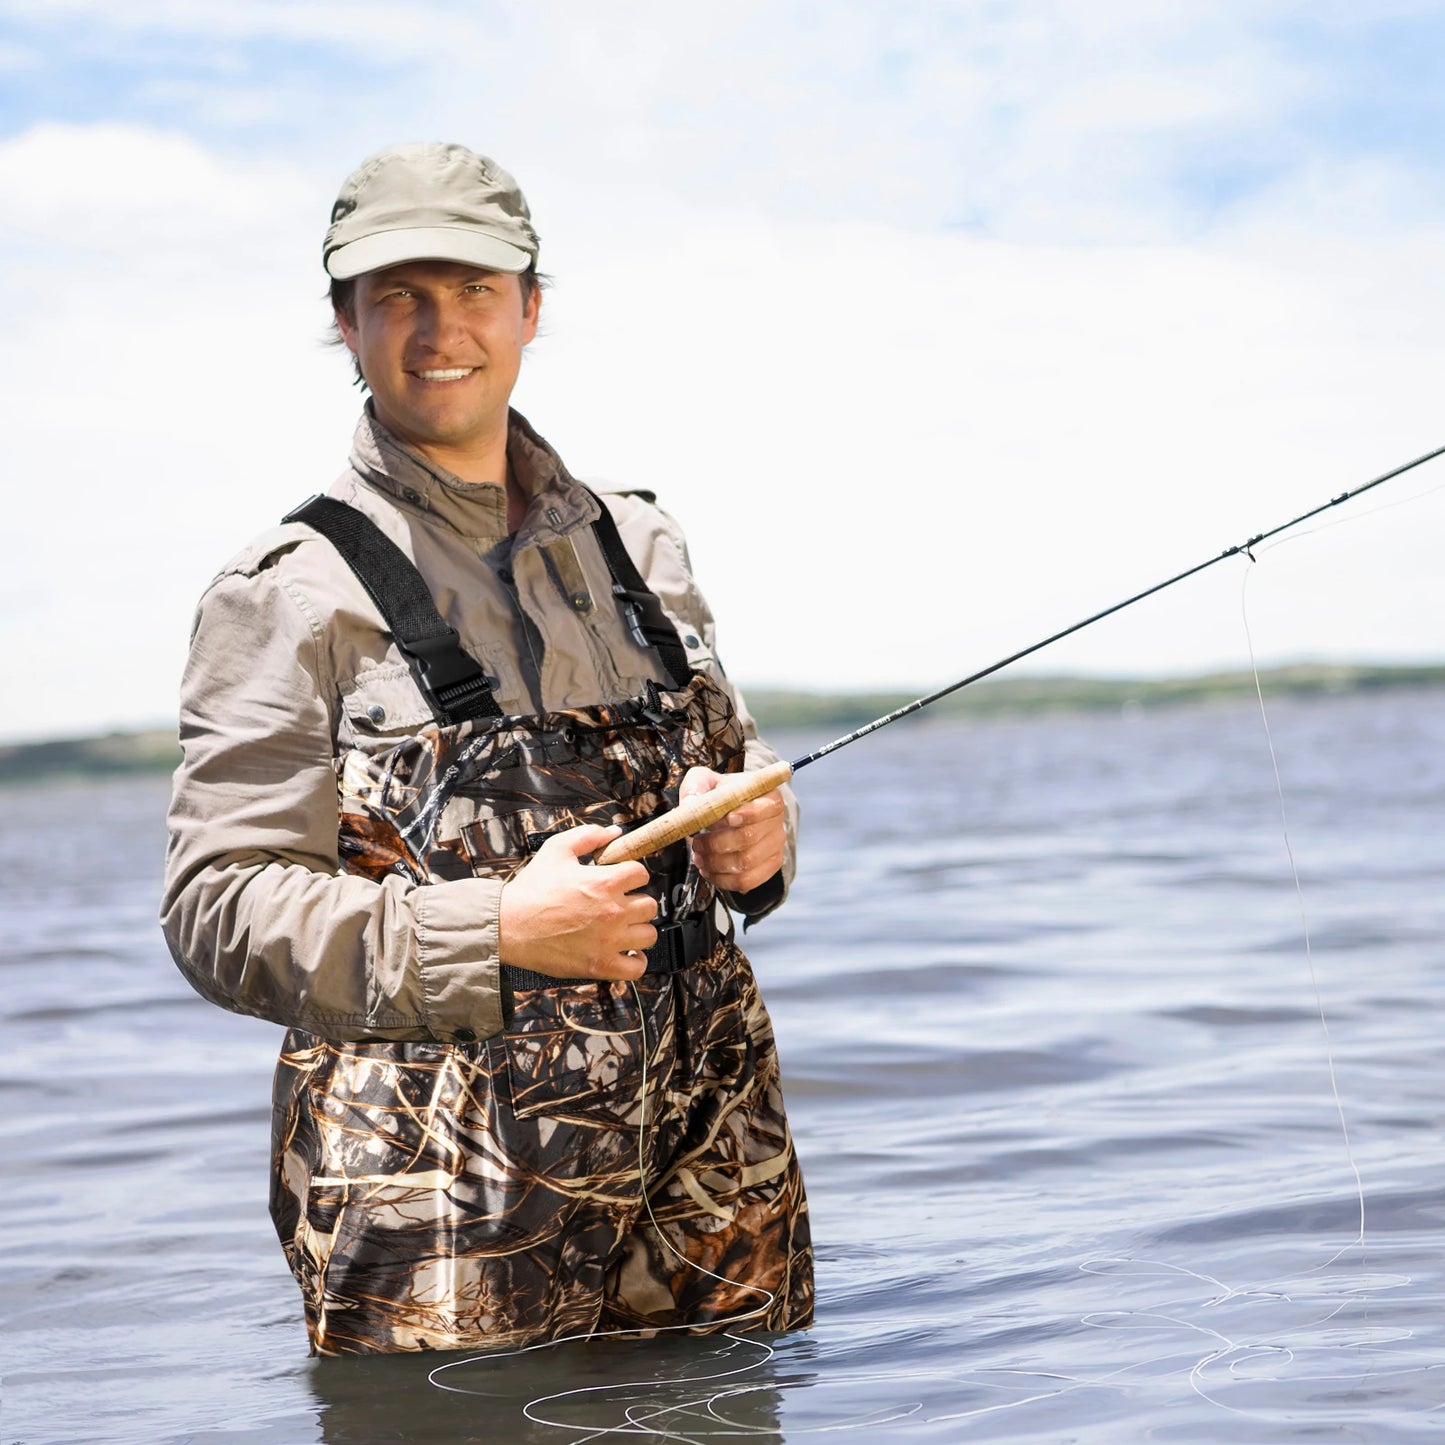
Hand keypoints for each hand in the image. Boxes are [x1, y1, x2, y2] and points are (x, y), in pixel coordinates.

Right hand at [498, 824, 656, 979]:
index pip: (641, 874)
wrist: (508, 925)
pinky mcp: (600, 965)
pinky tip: (628, 954)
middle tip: (620, 904)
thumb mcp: (557, 850)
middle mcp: (613, 911)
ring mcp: (609, 941)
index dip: (631, 874)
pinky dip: (636, 962)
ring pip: (648, 934)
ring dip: (638, 930)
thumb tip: (613, 831)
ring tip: (623, 928)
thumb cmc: (530, 890)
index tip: (622, 880)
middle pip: (649, 905)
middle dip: (636, 901)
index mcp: (606, 882)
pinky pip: (636, 968)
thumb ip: (588, 836)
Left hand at [681, 767, 785, 895]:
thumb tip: (691, 804)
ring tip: (699, 857)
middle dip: (716, 844)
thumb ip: (697, 787)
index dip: (748, 814)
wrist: (731, 813)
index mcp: (768, 796)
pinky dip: (722, 879)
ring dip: (715, 863)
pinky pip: (746, 882)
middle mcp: (777, 822)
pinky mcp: (768, 867)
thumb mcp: (706, 781)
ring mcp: (775, 847)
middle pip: (749, 838)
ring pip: (746, 863)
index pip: (768, 807)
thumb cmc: (721, 796)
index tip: (727, 818)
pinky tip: (708, 870)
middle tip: (697, 843)